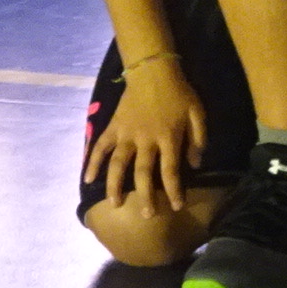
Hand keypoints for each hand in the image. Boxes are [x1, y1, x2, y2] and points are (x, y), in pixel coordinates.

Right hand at [84, 61, 207, 217]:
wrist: (153, 71)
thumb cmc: (179, 93)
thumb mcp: (198, 112)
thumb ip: (198, 138)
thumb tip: (195, 163)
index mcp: (169, 137)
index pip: (171, 170)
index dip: (174, 190)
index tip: (176, 206)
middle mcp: (146, 140)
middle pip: (143, 173)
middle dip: (146, 196)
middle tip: (147, 215)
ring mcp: (126, 134)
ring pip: (118, 164)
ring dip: (115, 186)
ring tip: (116, 204)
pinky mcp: (113, 127)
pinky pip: (100, 147)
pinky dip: (92, 163)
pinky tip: (88, 179)